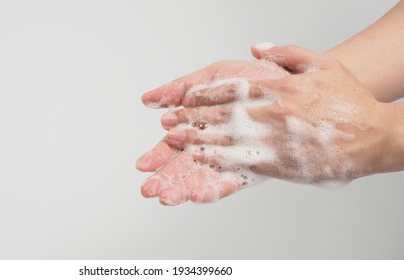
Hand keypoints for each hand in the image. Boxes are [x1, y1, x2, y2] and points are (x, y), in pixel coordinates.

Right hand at [136, 60, 289, 204]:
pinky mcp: (253, 166)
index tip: (142, 166)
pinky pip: (232, 182)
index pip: (172, 145)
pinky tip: (198, 195)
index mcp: (199, 126)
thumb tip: (147, 99)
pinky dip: (214, 189)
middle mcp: (213, 145)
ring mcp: (232, 157)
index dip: (157, 156)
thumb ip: (179, 88)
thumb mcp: (211, 76)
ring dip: (183, 189)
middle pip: (184, 166)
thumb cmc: (251, 75)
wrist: (290, 79)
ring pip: (203, 178)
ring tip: (168, 197)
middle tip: (149, 190)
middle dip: (165, 179)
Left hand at [166, 44, 395, 184]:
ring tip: (175, 142)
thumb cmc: (350, 102)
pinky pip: (246, 163)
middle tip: (168, 123)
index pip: (231, 90)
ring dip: (198, 140)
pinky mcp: (283, 164)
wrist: (377, 135)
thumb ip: (287, 53)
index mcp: (281, 88)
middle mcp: (274, 113)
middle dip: (192, 119)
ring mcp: (277, 139)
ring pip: (228, 139)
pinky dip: (221, 162)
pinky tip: (203, 161)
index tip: (184, 100)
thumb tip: (257, 47)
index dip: (203, 97)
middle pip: (222, 116)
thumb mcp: (322, 65)